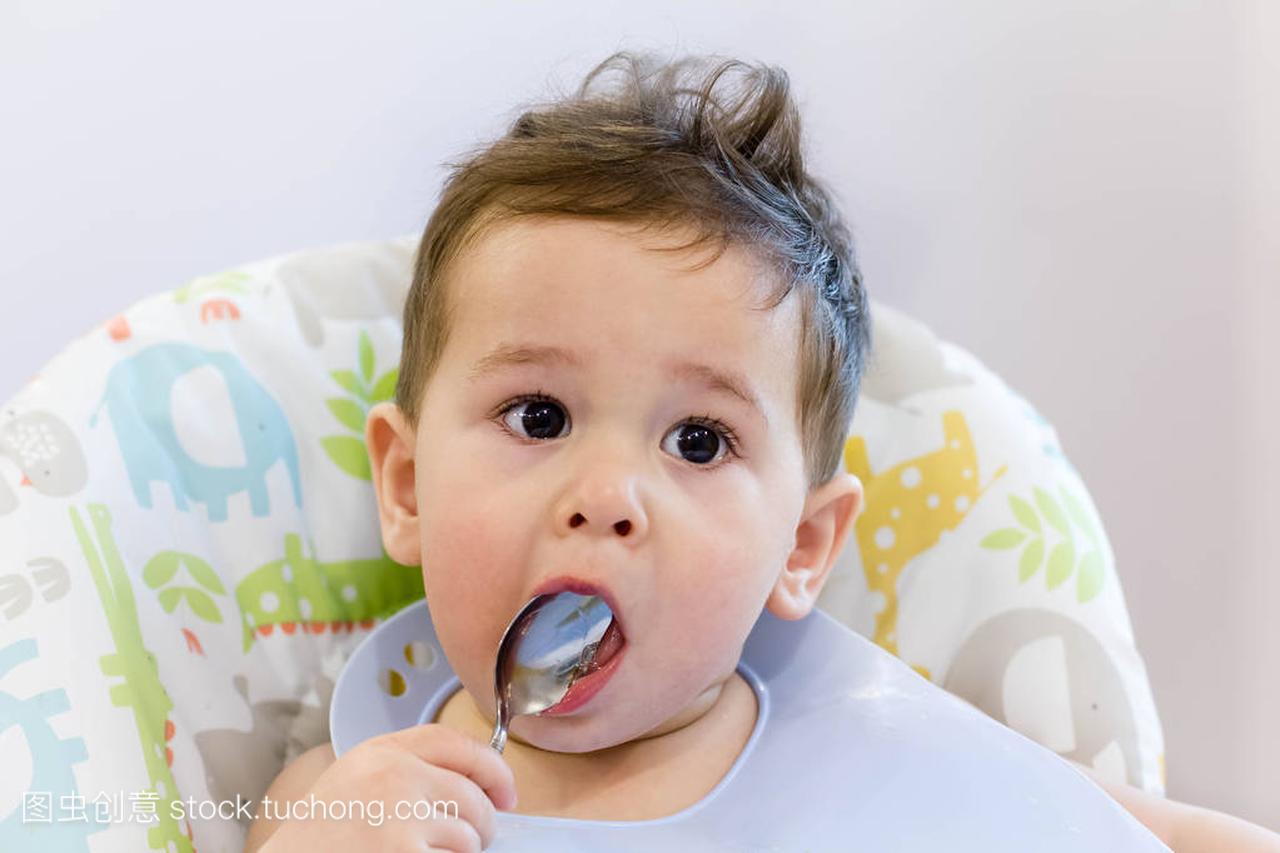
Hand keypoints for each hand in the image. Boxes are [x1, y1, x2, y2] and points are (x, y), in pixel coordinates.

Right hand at [260, 723, 516, 852]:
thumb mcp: (356, 780)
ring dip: (464, 851)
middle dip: (484, 822)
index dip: (492, 768)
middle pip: (472, 793)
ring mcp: (402, 815)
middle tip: (478, 839)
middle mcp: (395, 774)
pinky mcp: (407, 851)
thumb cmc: (320, 834)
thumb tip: (471, 784)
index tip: (507, 792)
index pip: (456, 743)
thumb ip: (406, 769)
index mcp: (381, 751)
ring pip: (469, 834)